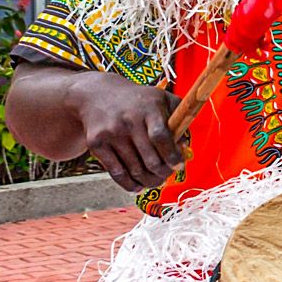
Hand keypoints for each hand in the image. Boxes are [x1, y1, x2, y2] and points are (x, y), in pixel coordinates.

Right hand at [72, 74, 181, 192]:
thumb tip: (185, 146)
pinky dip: (129, 184)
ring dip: (148, 181)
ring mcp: (111, 133)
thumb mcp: (163, 99)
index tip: (179, 166)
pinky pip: (116, 172)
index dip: (172, 156)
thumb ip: (179, 118)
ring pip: (134, 169)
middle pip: (150, 159)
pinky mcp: (96, 143)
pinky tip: (138, 186)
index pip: (161, 137)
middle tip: (167, 176)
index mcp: (149, 109)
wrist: (97, 94)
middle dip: (162, 173)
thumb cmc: (139, 100)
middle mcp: (129, 121)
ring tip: (156, 182)